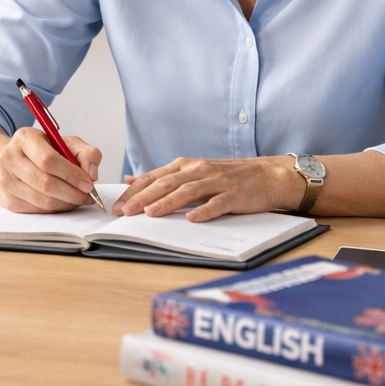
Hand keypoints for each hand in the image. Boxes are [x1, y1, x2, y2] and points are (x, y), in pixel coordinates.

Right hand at [0, 127, 101, 213]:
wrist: (11, 161)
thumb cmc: (41, 152)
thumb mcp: (66, 143)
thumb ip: (86, 153)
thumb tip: (91, 173)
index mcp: (25, 138)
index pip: (49, 160)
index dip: (71, 174)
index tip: (88, 183)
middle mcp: (9, 158)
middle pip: (45, 182)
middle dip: (72, 193)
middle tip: (87, 196)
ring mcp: (5, 180)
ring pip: (42, 200)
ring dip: (66, 203)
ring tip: (78, 199)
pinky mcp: (7, 200)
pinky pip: (37, 210)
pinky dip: (55, 208)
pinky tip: (63, 202)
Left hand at [114, 156, 299, 222]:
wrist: (267, 175)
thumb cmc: (227, 177)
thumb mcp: (193, 172)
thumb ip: (164, 177)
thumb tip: (132, 181)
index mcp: (186, 166)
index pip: (155, 178)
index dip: (135, 192)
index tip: (117, 206)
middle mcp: (199, 170)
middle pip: (167, 184)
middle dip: (143, 198)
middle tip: (125, 212)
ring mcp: (218, 182)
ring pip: (188, 191)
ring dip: (168, 202)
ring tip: (150, 213)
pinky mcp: (236, 194)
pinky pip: (218, 203)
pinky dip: (205, 211)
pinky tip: (192, 219)